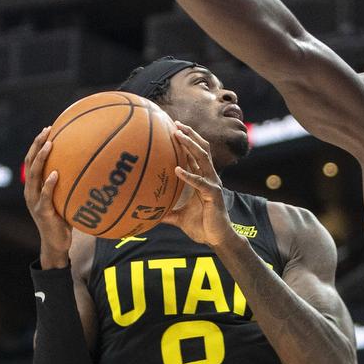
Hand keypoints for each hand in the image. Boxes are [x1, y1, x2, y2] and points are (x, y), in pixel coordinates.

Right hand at [23, 127, 71, 267]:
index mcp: (35, 185)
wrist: (57, 244)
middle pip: (30, 162)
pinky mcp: (42, 212)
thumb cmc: (64, 219)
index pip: (33, 159)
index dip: (38, 144)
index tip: (48, 128)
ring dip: (41, 159)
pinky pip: (45, 196)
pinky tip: (55, 174)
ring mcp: (35, 201)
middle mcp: (31, 190)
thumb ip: (73, 184)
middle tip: (47, 130)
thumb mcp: (67, 198)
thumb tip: (95, 167)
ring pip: (34, 175)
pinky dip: (49, 184)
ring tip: (50, 145)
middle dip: (37, 144)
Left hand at [167, 123, 235, 248]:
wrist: (216, 239)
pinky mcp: (214, 195)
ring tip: (178, 135)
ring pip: (203, 159)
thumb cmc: (201, 226)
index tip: (173, 127)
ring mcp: (213, 185)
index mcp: (202, 179)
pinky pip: (200, 183)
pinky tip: (177, 169)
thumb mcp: (178, 217)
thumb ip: (165, 212)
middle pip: (202, 149)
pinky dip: (189, 175)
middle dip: (190, 135)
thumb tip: (147, 215)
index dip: (187, 140)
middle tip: (175, 124)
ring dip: (190, 145)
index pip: (195, 154)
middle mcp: (209, 177)